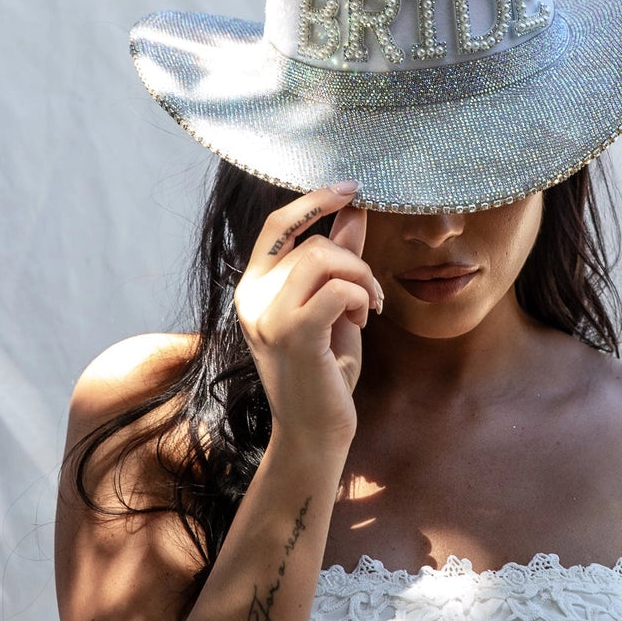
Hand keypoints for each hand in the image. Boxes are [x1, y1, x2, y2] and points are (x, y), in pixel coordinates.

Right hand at [233, 184, 380, 452]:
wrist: (314, 432)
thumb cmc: (323, 371)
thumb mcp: (332, 307)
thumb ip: (338, 260)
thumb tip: (355, 210)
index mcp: (252, 288)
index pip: (278, 225)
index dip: (314, 200)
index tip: (351, 189)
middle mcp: (251, 298)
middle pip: (313, 244)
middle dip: (355, 262)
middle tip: (371, 296)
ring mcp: (268, 316)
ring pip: (324, 259)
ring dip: (361, 278)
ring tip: (369, 307)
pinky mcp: (293, 334)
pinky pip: (336, 289)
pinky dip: (359, 297)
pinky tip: (363, 320)